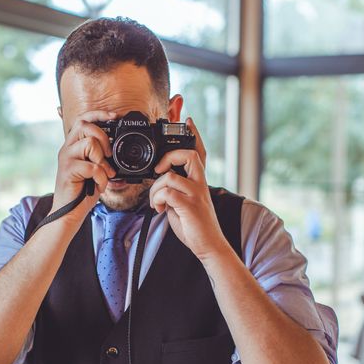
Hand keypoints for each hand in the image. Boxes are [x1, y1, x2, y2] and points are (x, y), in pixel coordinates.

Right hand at [51, 110, 116, 223]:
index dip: (99, 114)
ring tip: (104, 174)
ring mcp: (66, 159)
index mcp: (73, 146)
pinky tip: (99, 185)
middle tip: (109, 154)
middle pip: (85, 125)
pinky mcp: (68, 171)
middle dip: (103, 136)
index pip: (83, 119)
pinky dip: (101, 177)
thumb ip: (100, 156)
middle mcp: (67, 149)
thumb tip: (115, 148)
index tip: (115, 117)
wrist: (68, 212)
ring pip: (90, 143)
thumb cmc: (82, 191)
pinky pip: (92, 166)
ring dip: (103, 161)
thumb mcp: (93, 169)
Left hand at [149, 118, 228, 260]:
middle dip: (169, 156)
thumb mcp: (182, 202)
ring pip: (170, 175)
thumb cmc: (195, 225)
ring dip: (156, 189)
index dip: (194, 134)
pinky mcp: (190, 205)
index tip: (187, 118)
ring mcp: (196, 194)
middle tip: (159, 170)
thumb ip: (175, 189)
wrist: (208, 245)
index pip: (198, 151)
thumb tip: (160, 183)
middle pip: (189, 154)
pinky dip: (156, 200)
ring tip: (157, 202)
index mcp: (198, 181)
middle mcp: (200, 184)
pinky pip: (166, 193)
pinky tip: (159, 209)